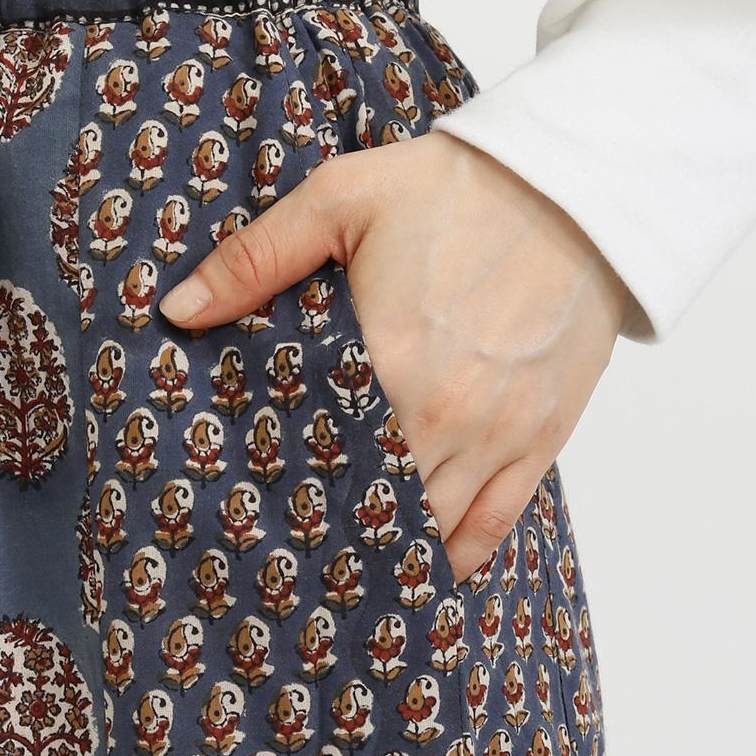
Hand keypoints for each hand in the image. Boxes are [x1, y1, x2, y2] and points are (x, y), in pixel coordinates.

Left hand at [158, 129, 629, 583]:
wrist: (576, 185)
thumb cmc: (457, 190)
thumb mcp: (341, 199)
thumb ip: (254, 258)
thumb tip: (179, 310)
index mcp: (386, 361)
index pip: (317, 455)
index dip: (283, 489)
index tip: (251, 510)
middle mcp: (445, 414)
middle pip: (372, 502)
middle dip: (330, 523)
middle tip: (290, 545)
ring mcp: (499, 434)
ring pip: (432, 525)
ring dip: (389, 547)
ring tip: (344, 569)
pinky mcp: (543, 437)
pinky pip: (495, 522)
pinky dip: (457, 553)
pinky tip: (425, 569)